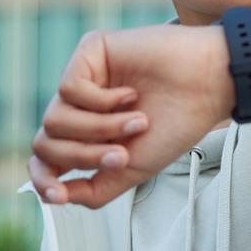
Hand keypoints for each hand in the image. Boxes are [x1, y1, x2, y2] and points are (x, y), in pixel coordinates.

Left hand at [28, 24, 231, 208]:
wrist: (207, 87)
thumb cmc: (177, 123)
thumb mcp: (132, 170)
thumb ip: (94, 189)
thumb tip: (58, 197)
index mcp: (88, 135)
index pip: (46, 159)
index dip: (43, 179)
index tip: (58, 195)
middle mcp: (80, 108)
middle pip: (47, 142)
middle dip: (82, 155)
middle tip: (120, 154)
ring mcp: (82, 79)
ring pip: (55, 118)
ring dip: (98, 129)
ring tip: (136, 122)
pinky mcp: (88, 53)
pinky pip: (69, 89)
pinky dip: (101, 101)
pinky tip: (129, 95)